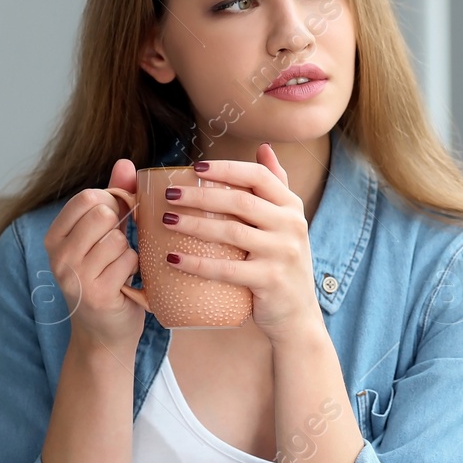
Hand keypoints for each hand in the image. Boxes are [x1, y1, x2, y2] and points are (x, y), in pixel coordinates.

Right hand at [42, 159, 147, 357]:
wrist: (106, 334)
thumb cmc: (108, 278)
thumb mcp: (106, 235)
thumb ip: (116, 196)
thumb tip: (124, 162)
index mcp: (54, 237)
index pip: (88, 197)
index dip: (113, 204)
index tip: (116, 223)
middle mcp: (57, 256)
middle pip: (104, 214)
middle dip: (122, 228)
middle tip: (119, 250)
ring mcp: (74, 277)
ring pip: (119, 238)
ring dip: (130, 252)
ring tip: (121, 269)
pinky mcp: (96, 294)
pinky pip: (129, 260)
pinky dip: (136, 269)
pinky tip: (127, 283)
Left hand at [160, 144, 322, 346]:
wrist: (296, 315)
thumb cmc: (282, 264)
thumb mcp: (287, 223)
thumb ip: (276, 186)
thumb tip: (264, 148)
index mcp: (292, 207)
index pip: (259, 177)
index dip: (227, 169)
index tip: (195, 167)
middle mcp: (292, 226)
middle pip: (241, 201)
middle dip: (200, 195)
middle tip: (169, 194)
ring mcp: (283, 253)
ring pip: (231, 232)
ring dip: (194, 224)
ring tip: (165, 221)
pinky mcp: (270, 280)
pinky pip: (226, 268)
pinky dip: (197, 263)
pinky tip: (173, 258)